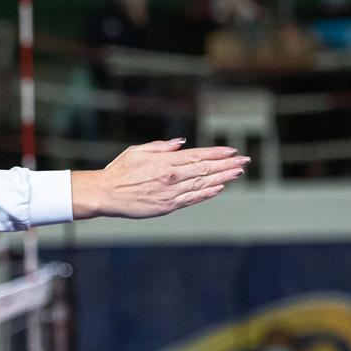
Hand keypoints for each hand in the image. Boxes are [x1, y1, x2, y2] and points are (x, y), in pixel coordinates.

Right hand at [71, 139, 248, 219]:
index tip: (232, 151)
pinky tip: (219, 188)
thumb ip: (161, 148)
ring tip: (238, 173)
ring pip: (203, 184)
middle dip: (227, 164)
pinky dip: (207, 193)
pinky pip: (192, 199)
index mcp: (165, 162)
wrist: (105, 194)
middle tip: (244, 161)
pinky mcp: (167, 206)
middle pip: (205, 169)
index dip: (217, 153)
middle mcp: (172, 176)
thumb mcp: (137, 151)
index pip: (197, 155)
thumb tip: (181, 144)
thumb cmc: (119, 171)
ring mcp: (171, 192)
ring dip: (223, 178)